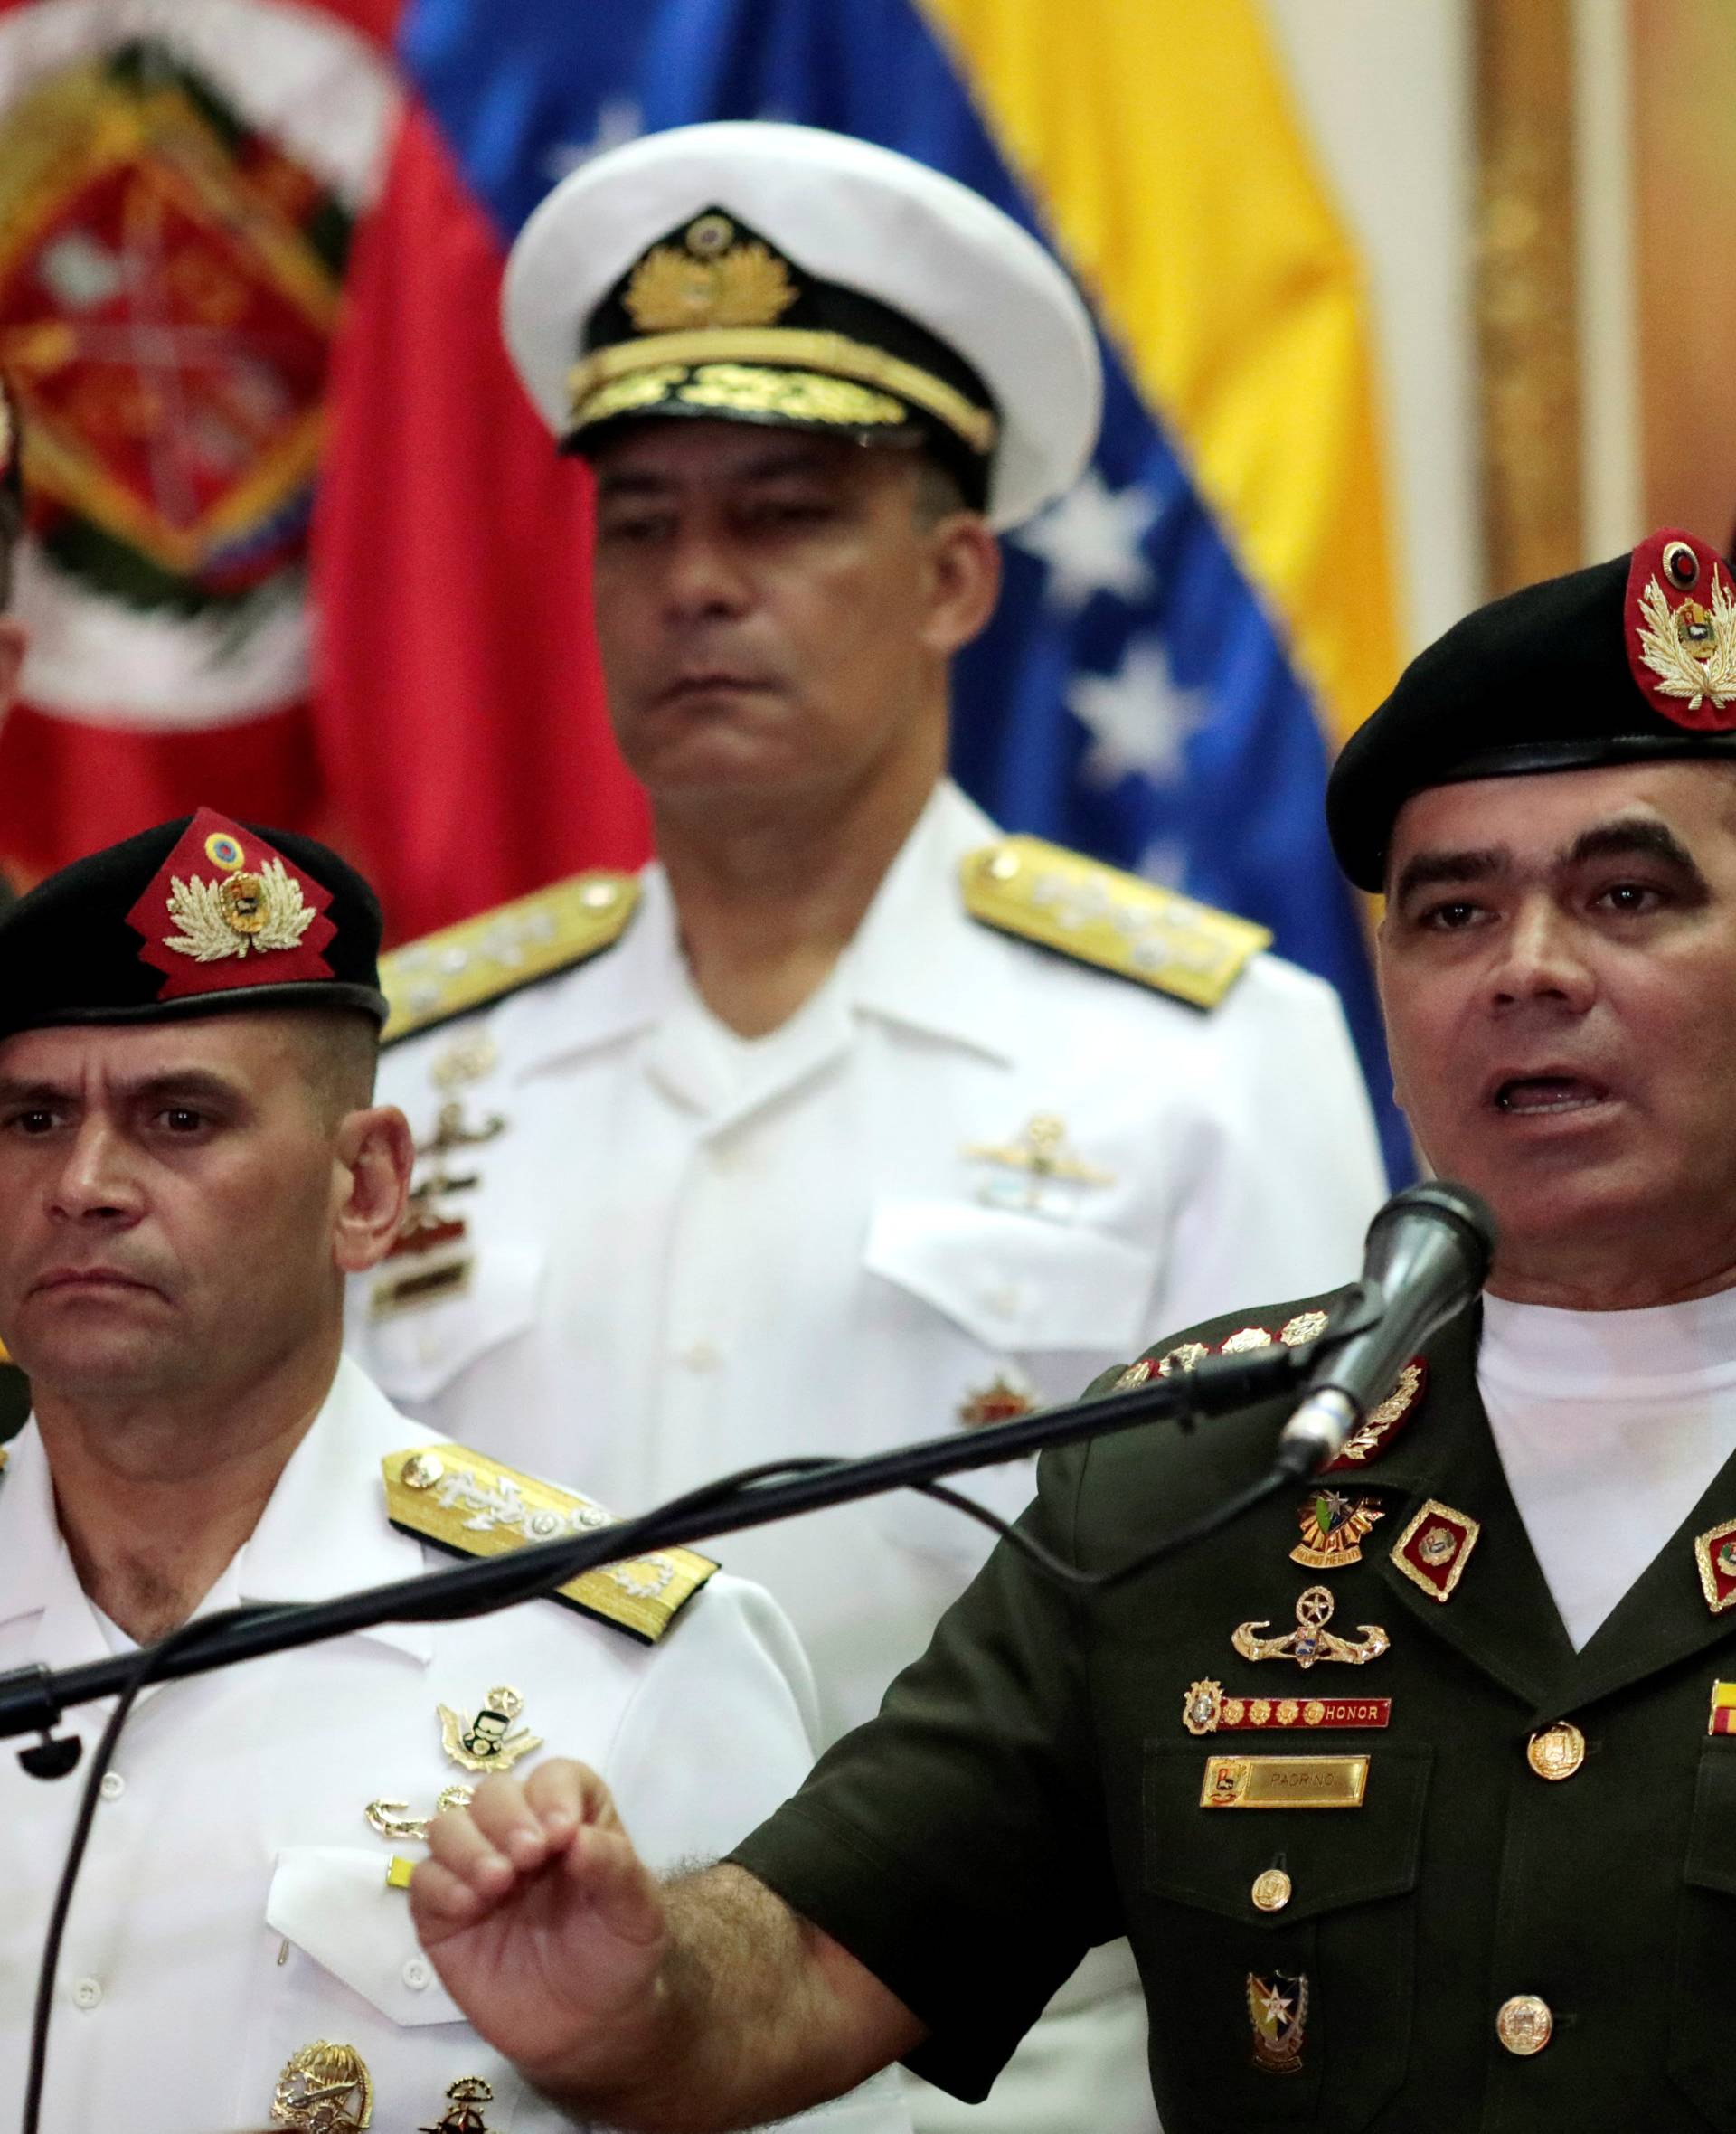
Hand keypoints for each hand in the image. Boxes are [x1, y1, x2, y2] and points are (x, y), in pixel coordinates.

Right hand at [411, 1758, 668, 2088]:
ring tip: (498, 1883)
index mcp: (570, 1820)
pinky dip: (440, 1885)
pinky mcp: (445, 1917)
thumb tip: (576, 1837)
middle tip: (528, 1858)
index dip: (551, 1794)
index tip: (562, 1833)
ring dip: (467, 1846)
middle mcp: (519, 1835)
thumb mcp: (636, 1912)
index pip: (553, 1777)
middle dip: (506, 1816)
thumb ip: (614, 1869)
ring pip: (448, 1827)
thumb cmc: (618, 1955)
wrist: (589, 2029)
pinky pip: (424, 1882)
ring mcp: (477, 1872)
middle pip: (493, 1793)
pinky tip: (469, 1907)